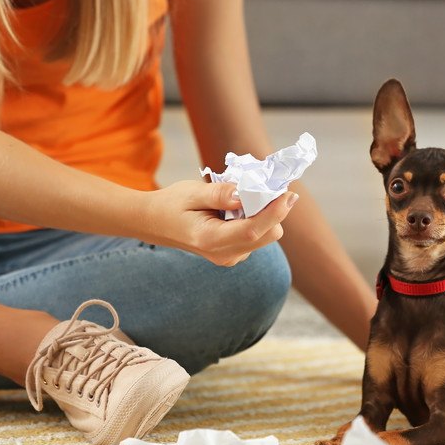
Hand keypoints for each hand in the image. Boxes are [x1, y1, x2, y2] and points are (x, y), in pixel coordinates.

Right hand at [140, 180, 297, 265]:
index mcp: (211, 240)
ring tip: (245, 198)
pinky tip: (239, 209)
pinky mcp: (235, 254)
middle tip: (264, 188)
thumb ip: (218, 194)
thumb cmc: (172, 204)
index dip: (275, 212)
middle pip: (267, 235)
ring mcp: (231, 257)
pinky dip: (257, 220)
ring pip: (266, 236)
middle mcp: (225, 254)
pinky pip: (258, 237)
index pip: (253, 230)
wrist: (155, 223)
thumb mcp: (191, 192)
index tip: (288, 194)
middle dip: (272, 211)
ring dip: (265, 215)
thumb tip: (244, 194)